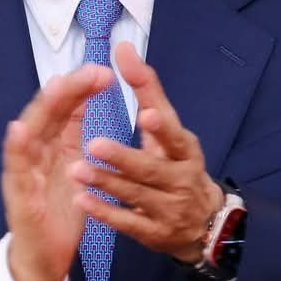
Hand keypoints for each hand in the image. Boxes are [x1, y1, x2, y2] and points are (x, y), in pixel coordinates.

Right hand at [1, 65, 109, 280]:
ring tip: (56, 86)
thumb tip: (83, 97)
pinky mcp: (18, 197)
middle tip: (89, 70)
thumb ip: (72, 133)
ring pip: (30, 134)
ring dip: (42, 110)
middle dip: (67, 91)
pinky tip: (19, 130)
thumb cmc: (57, 210)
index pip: (64, 110)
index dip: (81, 89)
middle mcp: (34, 154)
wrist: (43, 258)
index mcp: (51, 147)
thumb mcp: (71, 166)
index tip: (103, 72)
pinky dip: (16, 148)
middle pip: (48, 114)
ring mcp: (23, 174)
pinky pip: (16, 171)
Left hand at [74, 42, 223, 263]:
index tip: (145, 114)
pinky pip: (128, 223)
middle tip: (93, 144)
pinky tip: (82, 200)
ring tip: (77, 170)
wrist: (204, 223)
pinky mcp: (154, 233)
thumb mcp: (169, 129)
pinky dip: (105, 212)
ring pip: (136, 195)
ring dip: (106, 182)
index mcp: (185, 150)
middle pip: (151, 169)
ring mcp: (169, 209)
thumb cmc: (178, 164)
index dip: (161, 127)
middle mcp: (180, 179)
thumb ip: (146, 90)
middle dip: (123, 158)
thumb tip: (123, 48)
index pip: (174, 136)